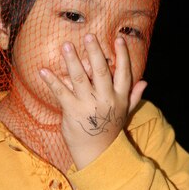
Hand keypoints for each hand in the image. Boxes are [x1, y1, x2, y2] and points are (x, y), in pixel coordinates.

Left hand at [39, 34, 146, 169]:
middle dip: (95, 52)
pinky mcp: (72, 111)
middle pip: (101, 72)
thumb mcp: (124, 113)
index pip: (124, 73)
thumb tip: (145, 81)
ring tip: (66, 45)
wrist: (97, 153)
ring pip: (80, 79)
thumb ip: (133, 96)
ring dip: (72, 61)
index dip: (122, 56)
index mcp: (119, 98)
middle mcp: (105, 100)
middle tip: (89, 36)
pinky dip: (52, 81)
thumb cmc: (108, 130)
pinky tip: (43, 70)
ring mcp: (88, 105)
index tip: (118, 39)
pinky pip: (61, 93)